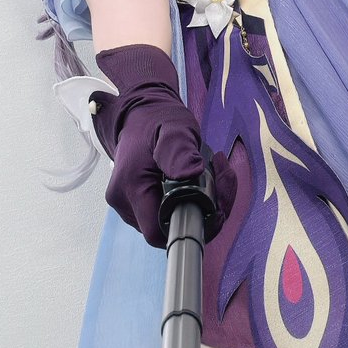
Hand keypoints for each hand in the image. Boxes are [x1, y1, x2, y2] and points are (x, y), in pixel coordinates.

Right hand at [91, 44, 235, 246]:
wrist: (140, 115)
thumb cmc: (157, 120)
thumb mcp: (174, 128)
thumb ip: (179, 149)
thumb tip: (190, 172)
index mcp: (131, 186)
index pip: (158, 232)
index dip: (190, 226)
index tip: (216, 205)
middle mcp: (124, 202)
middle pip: (169, 230)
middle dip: (205, 212)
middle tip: (223, 178)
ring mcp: (129, 205)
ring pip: (171, 223)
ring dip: (201, 205)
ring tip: (215, 173)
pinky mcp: (138, 204)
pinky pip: (168, 214)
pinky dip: (191, 202)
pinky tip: (203, 179)